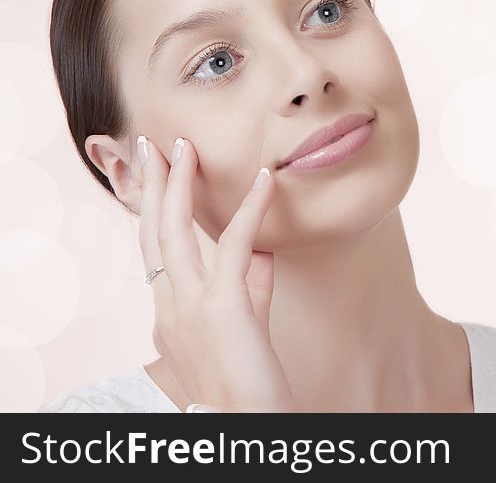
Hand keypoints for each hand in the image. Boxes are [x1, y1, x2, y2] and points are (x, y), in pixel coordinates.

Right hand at [137, 135, 292, 412]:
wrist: (247, 428)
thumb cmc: (248, 384)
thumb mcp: (246, 324)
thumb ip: (252, 286)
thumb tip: (263, 249)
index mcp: (168, 315)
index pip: (155, 252)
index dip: (154, 212)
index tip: (158, 177)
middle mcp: (168, 309)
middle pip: (152, 234)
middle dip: (152, 186)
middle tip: (154, 145)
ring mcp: (188, 308)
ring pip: (172, 233)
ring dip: (178, 184)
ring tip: (183, 146)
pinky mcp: (221, 308)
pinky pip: (235, 246)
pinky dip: (251, 208)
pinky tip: (265, 179)